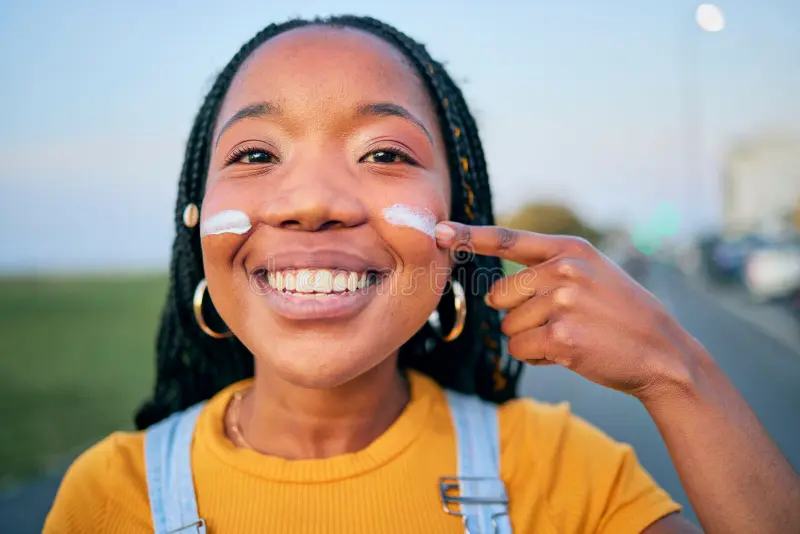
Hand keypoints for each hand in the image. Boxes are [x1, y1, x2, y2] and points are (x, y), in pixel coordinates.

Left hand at [435, 222, 704, 399]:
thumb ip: (549, 268)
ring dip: (531, 338)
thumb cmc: (620, 315)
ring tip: (571, 335)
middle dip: (519, 314)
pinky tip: (568, 352)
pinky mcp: (561, 335)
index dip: (467, 236)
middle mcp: (563, 269)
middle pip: (500, 296)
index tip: (437, 232)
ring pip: (508, 326)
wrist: (663, 353)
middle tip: (561, 320)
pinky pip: (520, 349)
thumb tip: (495, 290)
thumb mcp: (593, 274)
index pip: (507, 239)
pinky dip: (537, 357)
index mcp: (569, 249)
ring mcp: (562, 301)